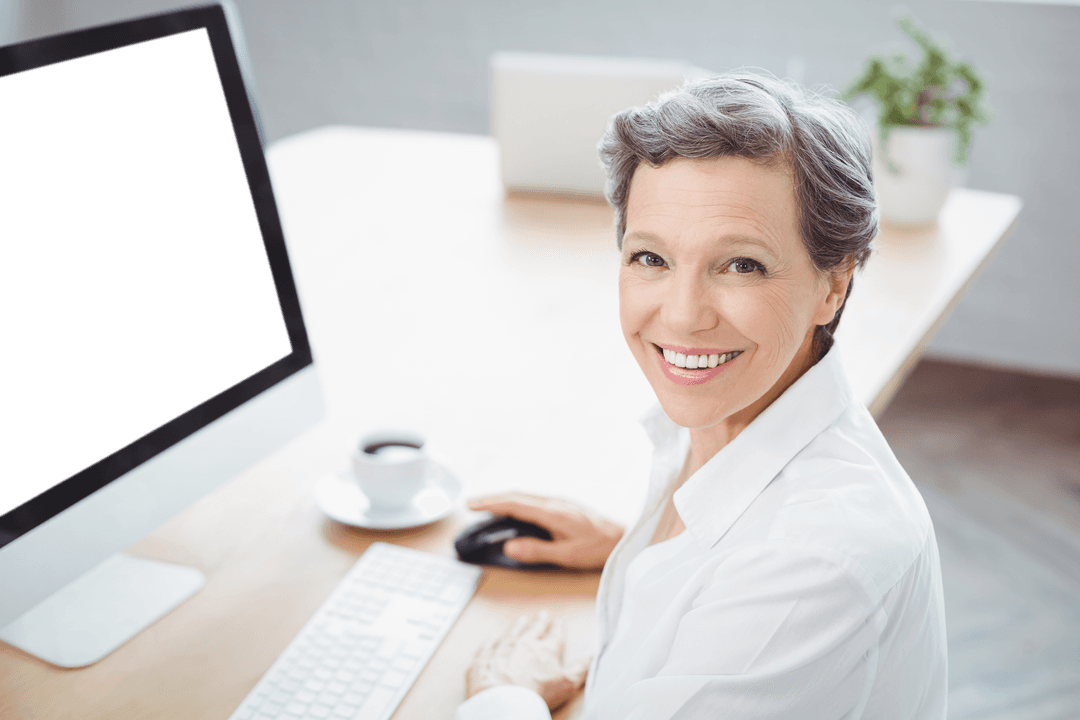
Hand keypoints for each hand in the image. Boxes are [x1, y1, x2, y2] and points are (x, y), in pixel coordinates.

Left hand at [466, 611, 589, 709]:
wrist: (502, 699)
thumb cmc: (536, 693)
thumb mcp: (567, 683)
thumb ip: (582, 667)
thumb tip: (596, 653)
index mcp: (545, 649)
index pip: (555, 634)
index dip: (558, 628)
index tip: (559, 622)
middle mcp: (524, 643)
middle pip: (533, 629)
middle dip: (540, 621)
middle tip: (542, 614)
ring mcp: (502, 648)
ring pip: (511, 632)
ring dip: (518, 626)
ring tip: (522, 620)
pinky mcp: (484, 658)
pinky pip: (488, 646)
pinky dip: (491, 642)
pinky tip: (491, 640)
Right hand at [468, 493, 623, 569]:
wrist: (623, 538)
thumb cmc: (597, 548)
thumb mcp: (566, 555)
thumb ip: (537, 551)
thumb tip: (509, 547)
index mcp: (552, 512)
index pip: (515, 503)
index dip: (491, 502)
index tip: (472, 504)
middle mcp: (554, 502)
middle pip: (517, 496)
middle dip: (493, 499)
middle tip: (472, 505)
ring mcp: (560, 502)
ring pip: (526, 496)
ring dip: (505, 499)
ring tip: (488, 506)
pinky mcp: (564, 506)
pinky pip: (534, 500)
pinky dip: (518, 502)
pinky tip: (515, 510)